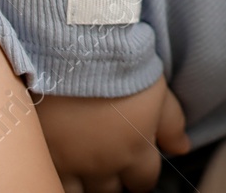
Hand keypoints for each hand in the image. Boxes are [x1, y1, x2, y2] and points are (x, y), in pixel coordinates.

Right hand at [35, 75, 189, 192]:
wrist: (78, 48)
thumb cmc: (121, 65)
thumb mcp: (157, 90)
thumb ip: (171, 123)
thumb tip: (182, 148)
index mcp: (135, 149)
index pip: (144, 181)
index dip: (142, 173)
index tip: (136, 163)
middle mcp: (104, 163)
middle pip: (111, 191)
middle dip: (114, 179)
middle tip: (109, 159)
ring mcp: (71, 162)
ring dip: (85, 182)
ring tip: (84, 162)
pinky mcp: (43, 153)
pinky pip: (48, 181)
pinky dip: (57, 177)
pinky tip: (61, 162)